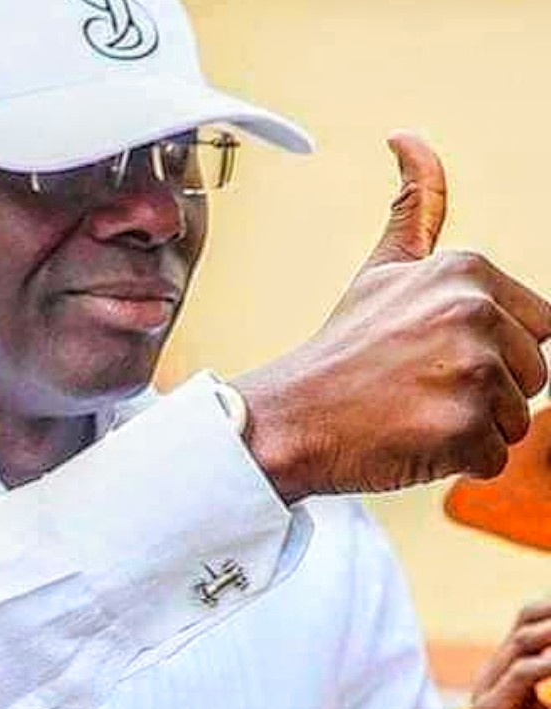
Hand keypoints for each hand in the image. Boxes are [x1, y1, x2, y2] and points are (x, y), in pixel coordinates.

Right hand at [237, 132, 550, 503]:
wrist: (287, 418)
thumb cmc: (336, 355)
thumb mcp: (380, 271)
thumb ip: (415, 209)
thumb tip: (410, 140)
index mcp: (466, 272)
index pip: (536, 327)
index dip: (488, 352)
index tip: (429, 358)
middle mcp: (474, 314)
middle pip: (533, 375)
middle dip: (483, 393)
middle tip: (416, 391)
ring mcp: (469, 371)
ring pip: (514, 419)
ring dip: (467, 430)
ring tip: (410, 415)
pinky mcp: (461, 426)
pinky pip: (492, 458)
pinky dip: (454, 462)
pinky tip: (408, 440)